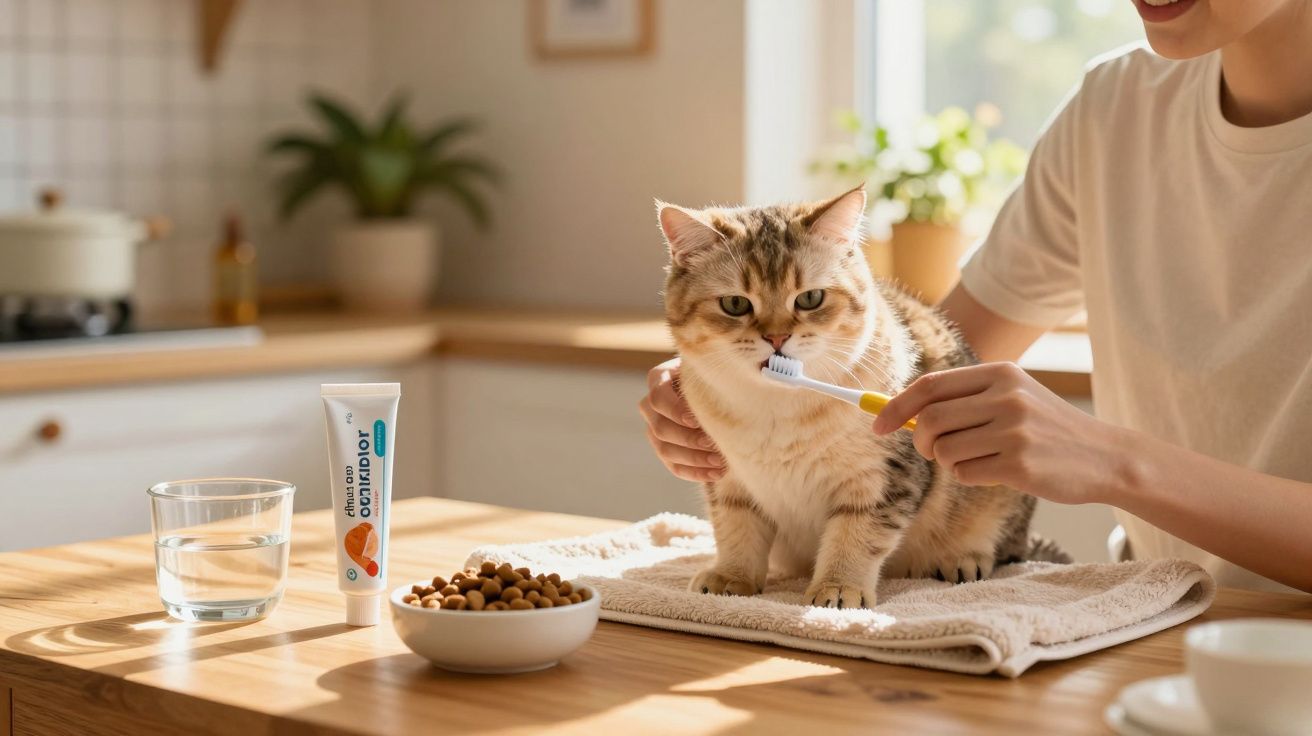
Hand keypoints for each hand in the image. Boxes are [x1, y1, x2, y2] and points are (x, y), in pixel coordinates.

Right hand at [638, 358, 725, 482]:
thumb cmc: (719, 371)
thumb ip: (713, 375)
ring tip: (721, 461)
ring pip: (664, 450)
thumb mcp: (713, 367)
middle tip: (714, 443)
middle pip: (659, 428)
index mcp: (660, 378)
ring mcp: (655, 429)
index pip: (657, 398)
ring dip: (694, 458)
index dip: (675, 411)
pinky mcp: (666, 448)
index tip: (696, 420)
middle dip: (688, 439)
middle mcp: (651, 405)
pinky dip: (695, 472)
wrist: (721, 388)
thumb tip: (721, 391)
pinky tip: (717, 473)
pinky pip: (674, 466)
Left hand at [872, 362, 1128, 504]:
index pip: (930, 386)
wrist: (1105, 456)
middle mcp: (1006, 397)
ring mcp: (1014, 430)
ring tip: (977, 458)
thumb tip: (903, 412)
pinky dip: (969, 475)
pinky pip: (966, 473)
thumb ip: (962, 400)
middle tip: (928, 450)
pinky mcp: (1020, 463)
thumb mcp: (1012, 398)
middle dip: (918, 440)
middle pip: (930, 419)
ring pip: (945, 450)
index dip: (895, 406)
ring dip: (948, 461)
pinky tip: (997, 470)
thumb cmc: (1047, 429)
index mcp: (1000, 373)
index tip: (877, 425)